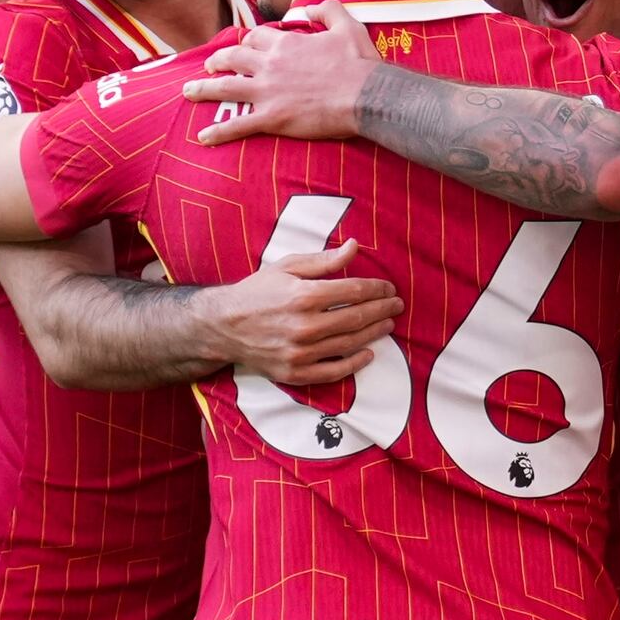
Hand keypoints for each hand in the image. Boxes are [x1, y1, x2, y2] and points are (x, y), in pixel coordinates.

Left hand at [184, 2, 378, 141]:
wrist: (367, 96)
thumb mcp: (348, 26)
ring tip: (189, 92)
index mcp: (286, 44)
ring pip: (225, 87)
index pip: (256, 38)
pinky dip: (219, 132)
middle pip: (233, 58)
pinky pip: (238, 125)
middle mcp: (270, 65)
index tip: (245, 45)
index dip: (247, 41)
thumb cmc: (359, 63)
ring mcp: (268, 92)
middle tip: (210, 65)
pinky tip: (203, 138)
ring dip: (204, 89)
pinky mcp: (272, 117)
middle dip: (218, 60)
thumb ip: (328, 10)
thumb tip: (311, 6)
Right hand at [194, 242, 401, 384]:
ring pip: (350, 343)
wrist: (223, 326)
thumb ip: (323, 260)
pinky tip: (368, 353)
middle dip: (382, 310)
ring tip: (388, 324)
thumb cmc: (256, 292)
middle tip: (397, 305)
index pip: (353, 291)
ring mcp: (300, 352)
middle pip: (357, 317)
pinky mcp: (295, 372)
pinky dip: (355, 363)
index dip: (376, 289)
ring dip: (374, 333)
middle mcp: (304, 326)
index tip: (388, 288)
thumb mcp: (286, 267)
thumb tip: (355, 247)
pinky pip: (334, 371)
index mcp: (303, 296)